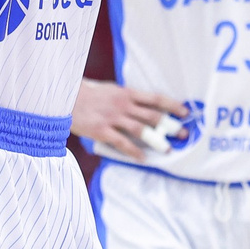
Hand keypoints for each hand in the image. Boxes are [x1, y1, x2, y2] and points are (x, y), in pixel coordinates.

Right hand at [71, 78, 187, 161]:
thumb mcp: (110, 90)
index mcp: (126, 93)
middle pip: (152, 116)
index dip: (172, 105)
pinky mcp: (102, 131)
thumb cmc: (88, 94)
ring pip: (141, 130)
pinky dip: (134, 151)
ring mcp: (113, 118)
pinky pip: (122, 143)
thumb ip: (126, 98)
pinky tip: (143, 158)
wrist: (65, 97)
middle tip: (183, 134)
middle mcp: (123, 105)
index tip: (185, 112)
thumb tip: (142, 105)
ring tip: (168, 149)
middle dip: (170, 125)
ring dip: (157, 140)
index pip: (155, 98)